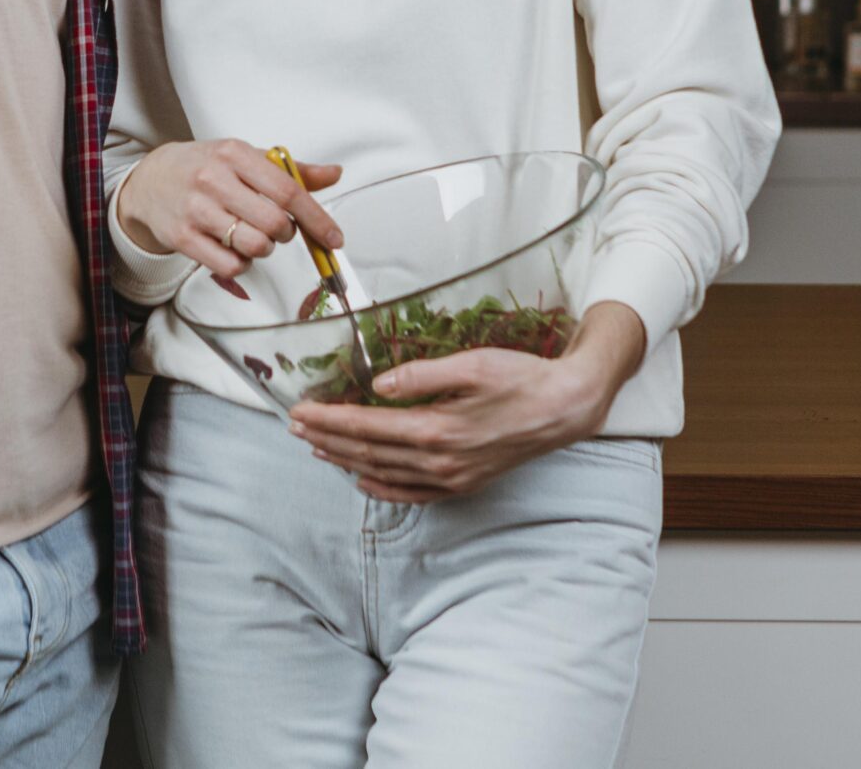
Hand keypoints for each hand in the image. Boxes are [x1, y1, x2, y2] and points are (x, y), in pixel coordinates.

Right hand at [114, 138, 343, 285]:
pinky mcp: (182, 237)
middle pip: (273, 224)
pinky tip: (234, 249)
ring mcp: (196, 210)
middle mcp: (214, 179)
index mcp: (235, 154)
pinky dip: (242, 264)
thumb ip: (290, 170)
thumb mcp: (245, 158)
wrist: (151, 180)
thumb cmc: (205, 167)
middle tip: (278, 229)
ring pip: (254, 247)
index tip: (333, 238)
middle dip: (285, 234)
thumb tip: (334, 174)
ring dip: (264, 248)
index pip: (287, 191)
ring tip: (252, 236)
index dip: (316, 219)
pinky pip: (230, 265)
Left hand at [287, 301, 647, 500]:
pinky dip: (382, 488)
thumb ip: (421, 375)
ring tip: (316, 449)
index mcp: (436, 429)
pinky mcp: (463, 484)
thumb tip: (378, 386)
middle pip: (368, 452)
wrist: (566, 409)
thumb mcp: (471, 364)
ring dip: (346, 461)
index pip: (367, 426)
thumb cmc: (520, 378)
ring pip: (385, 473)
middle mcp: (439, 461)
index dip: (329, 420)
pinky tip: (363, 480)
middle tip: (294, 427)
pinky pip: (413, 494)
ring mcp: (452, 478)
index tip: (299, 411)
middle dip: (327, 439)